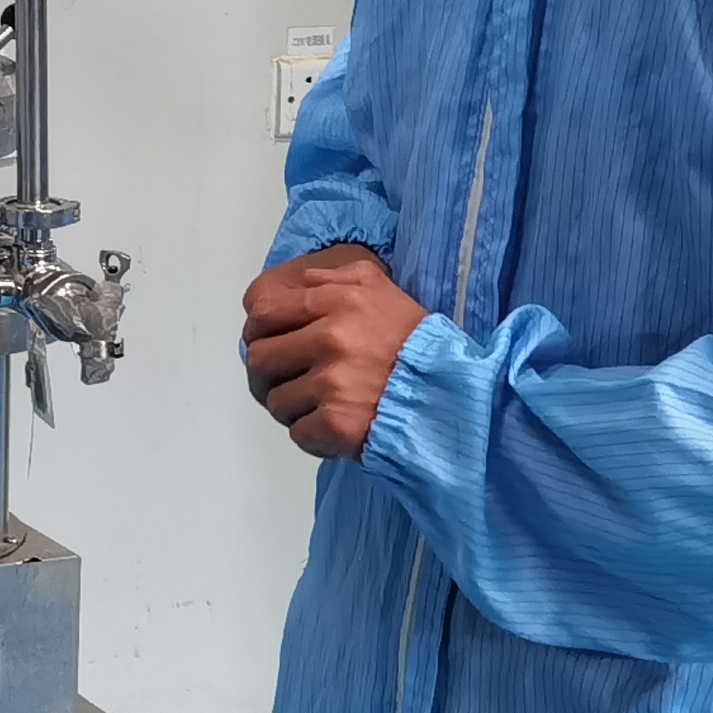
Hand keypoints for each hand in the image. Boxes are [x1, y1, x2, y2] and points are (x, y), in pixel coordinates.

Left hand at [240, 244, 427, 459]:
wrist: (456, 394)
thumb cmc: (417, 342)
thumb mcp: (380, 288)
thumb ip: (333, 278)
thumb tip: (297, 285)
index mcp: (336, 301)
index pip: (262, 313)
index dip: (257, 333)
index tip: (268, 344)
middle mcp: (330, 339)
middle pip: (259, 359)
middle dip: (267, 375)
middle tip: (287, 381)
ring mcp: (333, 384)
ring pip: (276, 401)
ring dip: (292, 407)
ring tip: (318, 405)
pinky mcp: (338, 425)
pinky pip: (298, 432)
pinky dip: (311, 434)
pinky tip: (333, 426)